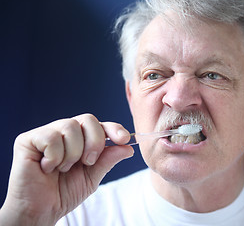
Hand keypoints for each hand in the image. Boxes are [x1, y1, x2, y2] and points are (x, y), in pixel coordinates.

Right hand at [0, 114, 133, 225]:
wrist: (41, 211)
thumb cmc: (64, 193)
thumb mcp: (92, 177)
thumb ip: (108, 160)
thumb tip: (128, 147)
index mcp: (80, 139)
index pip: (99, 125)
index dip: (113, 129)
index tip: (125, 139)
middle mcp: (64, 132)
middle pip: (88, 119)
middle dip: (94, 141)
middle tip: (88, 162)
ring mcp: (46, 134)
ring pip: (70, 126)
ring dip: (72, 153)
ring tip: (62, 168)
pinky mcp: (28, 140)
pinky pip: (51, 137)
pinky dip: (54, 157)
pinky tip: (47, 168)